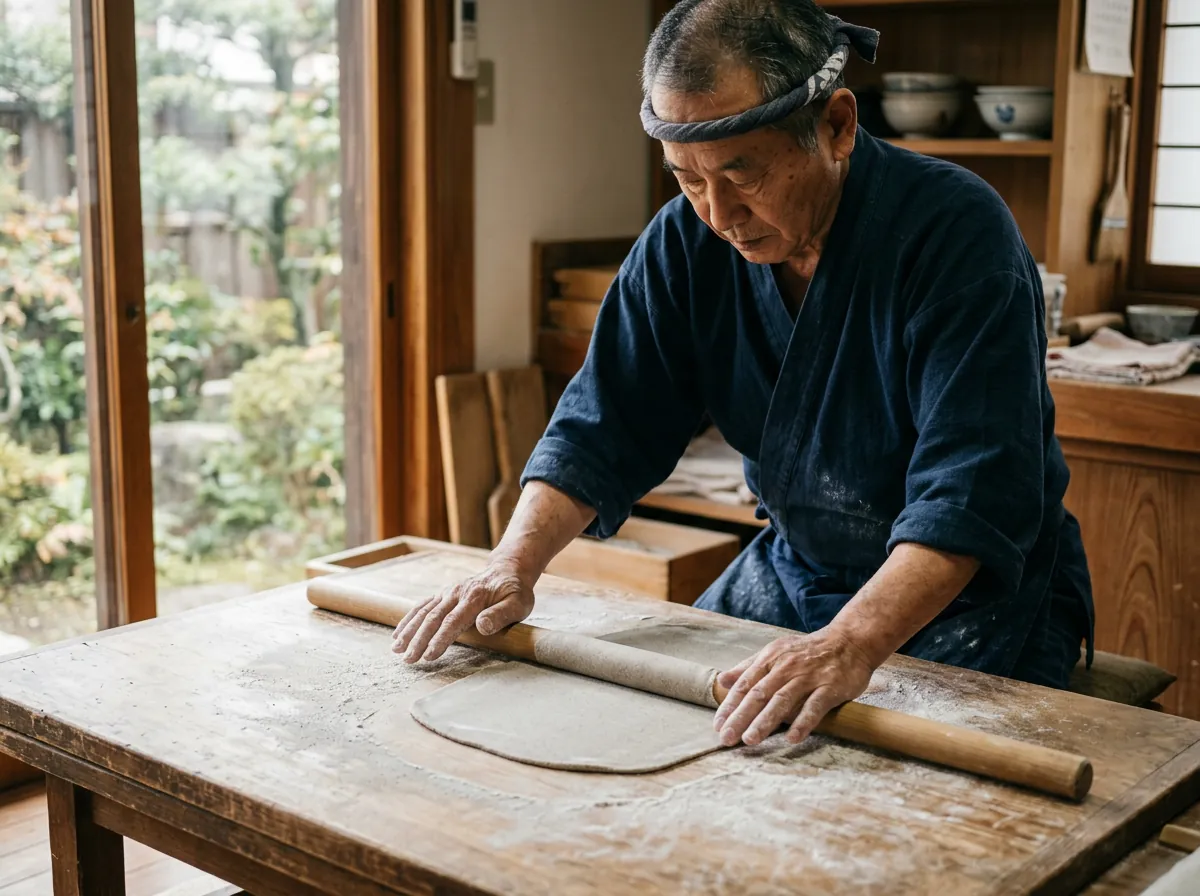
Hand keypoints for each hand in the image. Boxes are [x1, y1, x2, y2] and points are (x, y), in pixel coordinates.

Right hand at [391, 562, 534, 663]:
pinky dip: (408, 619)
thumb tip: (482, 626)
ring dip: (409, 630)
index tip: (429, 656)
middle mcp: (456, 593)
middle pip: (433, 618)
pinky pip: (422, 606)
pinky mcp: (443, 594)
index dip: (440, 639)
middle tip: (408, 659)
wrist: (507, 570)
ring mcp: (447, 592)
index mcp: (474, 597)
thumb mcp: (518, 604)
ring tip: (397, 649)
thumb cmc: (515, 591)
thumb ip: (501, 615)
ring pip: (424, 612)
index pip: (453, 621)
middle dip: (418, 640)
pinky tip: (398, 633)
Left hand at [713, 629, 874, 747]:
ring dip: (765, 720)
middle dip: (741, 717)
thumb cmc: (808, 651)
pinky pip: (814, 706)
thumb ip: (748, 667)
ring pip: (782, 700)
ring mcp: (808, 677)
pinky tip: (792, 738)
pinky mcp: (830, 686)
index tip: (717, 725)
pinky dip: (803, 722)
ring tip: (750, 739)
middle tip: (726, 737)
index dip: (730, 705)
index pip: (745, 684)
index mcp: (770, 659)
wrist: (849, 641)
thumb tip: (722, 680)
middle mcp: (786, 667)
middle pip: (759, 694)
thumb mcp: (775, 652)